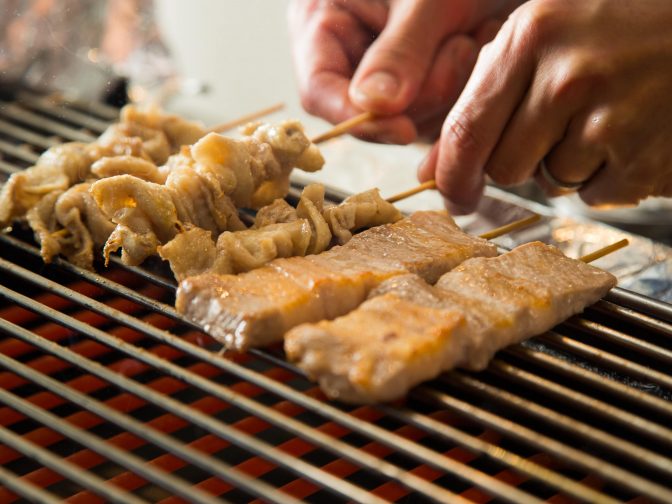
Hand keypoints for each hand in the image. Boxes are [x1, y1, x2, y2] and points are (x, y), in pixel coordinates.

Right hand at [288, 0, 517, 143]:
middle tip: (463, 47)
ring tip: (471, 38)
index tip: (405, 130)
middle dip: (421, 96)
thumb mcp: (430, 1)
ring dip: (448, 91)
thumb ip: (402, 52)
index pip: (319, 89)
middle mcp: (344, 51)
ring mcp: (378, 73)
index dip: (357, 119)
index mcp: (324, 18)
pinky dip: (459, 93)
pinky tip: (474, 49)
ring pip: (402, 120)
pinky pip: (428, 118)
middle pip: (364, 113)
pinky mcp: (411, 88)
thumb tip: (372, 107)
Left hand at [419, 0, 671, 212]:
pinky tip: (632, 134)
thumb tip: (431, 172)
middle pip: (504, 167)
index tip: (453, 196)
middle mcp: (567, 79)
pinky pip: (595, 196)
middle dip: (519, 161)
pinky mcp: (643, 161)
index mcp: (532, 36)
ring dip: (566, 164)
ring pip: (550, 183)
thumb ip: (482, 100)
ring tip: (607, 116)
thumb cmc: (623, 25)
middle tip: (558, 126)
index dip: (453, 175)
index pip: (466, 130)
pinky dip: (606, 178)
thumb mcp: (544, 37)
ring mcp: (610, 121)